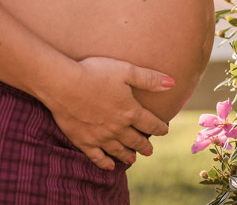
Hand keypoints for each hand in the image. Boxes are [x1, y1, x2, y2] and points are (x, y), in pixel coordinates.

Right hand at [40, 55, 173, 170]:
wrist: (64, 84)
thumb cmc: (95, 73)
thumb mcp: (126, 70)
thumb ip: (149, 79)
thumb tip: (172, 83)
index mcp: (130, 111)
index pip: (150, 123)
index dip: (159, 127)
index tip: (164, 130)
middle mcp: (117, 128)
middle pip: (135, 140)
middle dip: (144, 145)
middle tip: (149, 150)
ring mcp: (100, 137)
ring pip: (118, 150)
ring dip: (128, 155)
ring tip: (133, 158)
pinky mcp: (83, 141)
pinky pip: (97, 157)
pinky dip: (105, 163)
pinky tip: (109, 166)